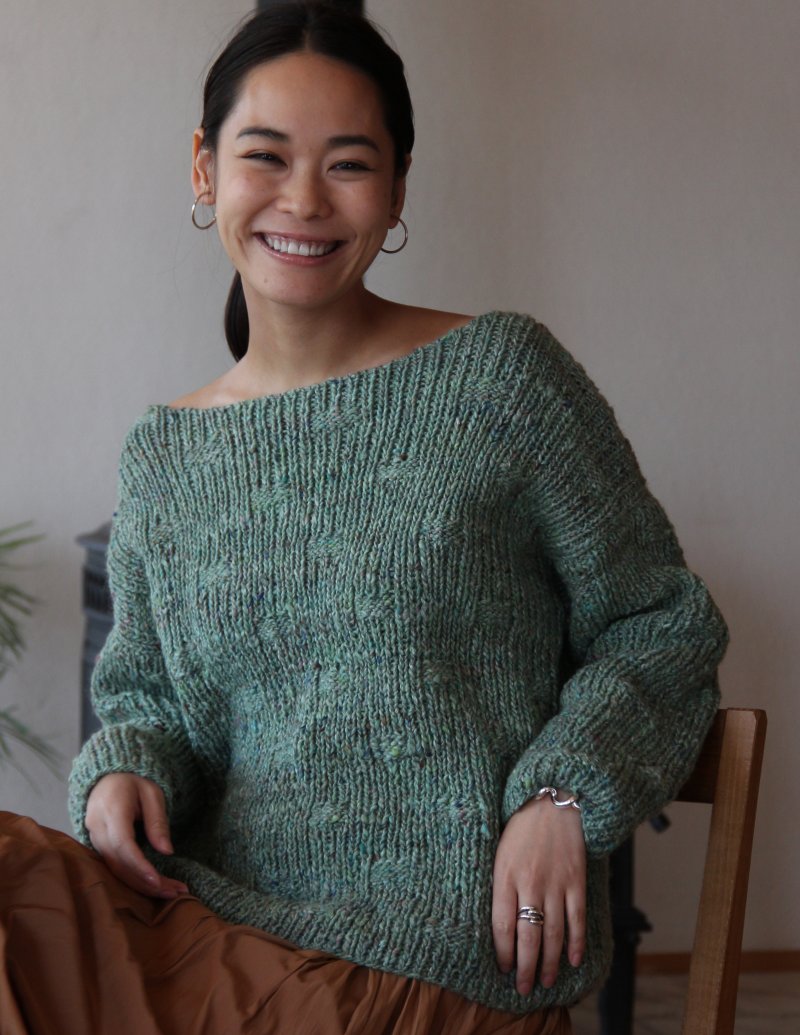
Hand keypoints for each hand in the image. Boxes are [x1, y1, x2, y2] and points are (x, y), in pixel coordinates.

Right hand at [85, 773, 187, 898]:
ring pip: (114, 869)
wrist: (107, 778)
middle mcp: (97, 827)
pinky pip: (112, 866)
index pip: (123, 844)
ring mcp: (93, 838)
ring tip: (170, 892)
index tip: (158, 880)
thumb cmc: (133, 782)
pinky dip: (133, 878)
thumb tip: (166, 851)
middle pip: (119, 862)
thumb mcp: (152, 793)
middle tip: (175, 892)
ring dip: (141, 884)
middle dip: (145, 882)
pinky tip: (153, 885)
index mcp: (112, 808)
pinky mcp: (96, 846)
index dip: (139, 865)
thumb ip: (158, 822)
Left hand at [491, 791, 585, 994]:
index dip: (503, 952)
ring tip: (545, 981)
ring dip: (549, 962)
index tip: (503, 969)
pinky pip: (577, 920)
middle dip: (525, 967)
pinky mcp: (576, 881)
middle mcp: (530, 883)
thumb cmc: (521, 825)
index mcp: (505, 875)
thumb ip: (498, 883)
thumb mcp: (498, 850)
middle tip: (523, 988)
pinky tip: (574, 960)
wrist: (554, 801)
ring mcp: (556, 884)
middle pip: (528, 937)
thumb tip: (497, 920)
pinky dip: (577, 943)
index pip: (502, 926)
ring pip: (553, 934)